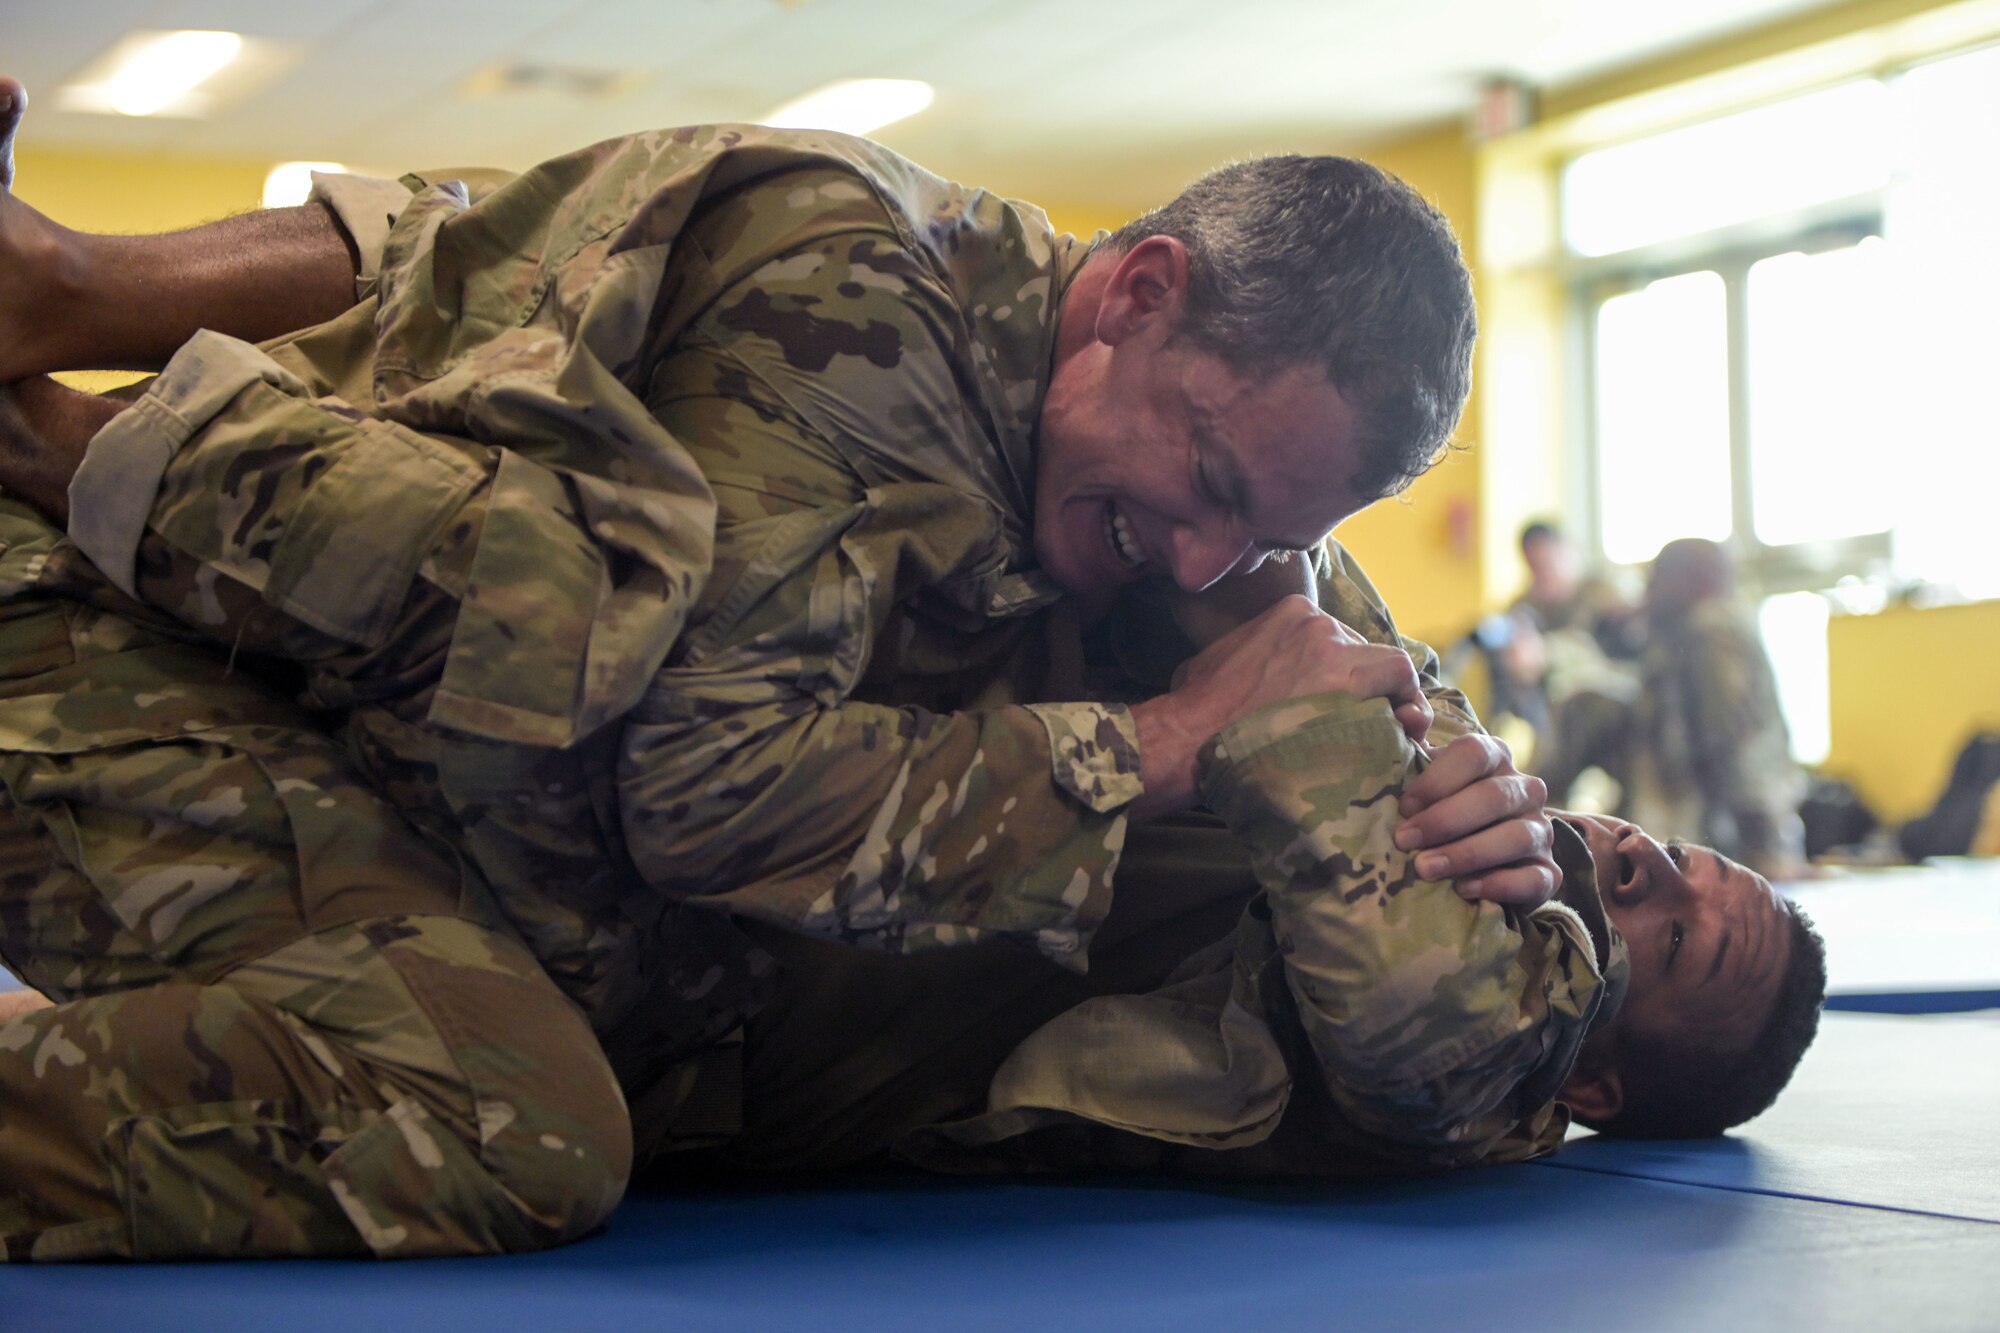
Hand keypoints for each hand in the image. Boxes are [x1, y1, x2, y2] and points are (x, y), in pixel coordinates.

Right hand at [1131, 595, 1431, 818]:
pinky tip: (1403, 728)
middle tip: (1363, 725)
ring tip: (1387, 732)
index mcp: (1290, 612)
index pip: (1338, 638)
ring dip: (1388, 699)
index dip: (1347, 674)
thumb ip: (1248, 652)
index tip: (1343, 703)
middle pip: (1364, 653)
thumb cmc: (1197, 710)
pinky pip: (1400, 679)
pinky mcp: (1350, 680)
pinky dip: (1408, 702)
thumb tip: (1253, 670)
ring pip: (1387, 666)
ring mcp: (1335, 648)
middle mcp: (1318, 622)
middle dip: (1367, 690)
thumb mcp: (1216, 660)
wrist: (1190, 737)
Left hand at [1394, 733, 1558, 907]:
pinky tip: (1464, 890)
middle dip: (1444, 820)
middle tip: (1404, 841)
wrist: (1475, 860)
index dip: (1437, 780)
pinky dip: (1499, 884)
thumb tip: (1408, 712)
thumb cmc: (1437, 809)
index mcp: (1494, 758)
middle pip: (1493, 796)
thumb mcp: (1423, 776)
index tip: (1403, 807)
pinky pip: (1534, 878)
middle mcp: (1525, 789)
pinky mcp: (1548, 871)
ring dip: (1467, 853)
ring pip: (1515, 836)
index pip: (1474, 753)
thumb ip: (1412, 742)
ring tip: (1426, 869)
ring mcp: (1541, 830)